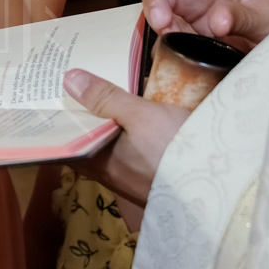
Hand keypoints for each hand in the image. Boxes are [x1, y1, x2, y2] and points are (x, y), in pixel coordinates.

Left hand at [61, 68, 189, 209]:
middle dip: (81, 117)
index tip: (48, 100)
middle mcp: (109, 172)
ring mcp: (131, 176)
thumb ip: (106, 98)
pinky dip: (126, 130)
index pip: (62, 144)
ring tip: (102, 91)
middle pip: (85, 142)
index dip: (55, 124)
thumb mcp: (140, 116)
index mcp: (96, 162)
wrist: (220, 189)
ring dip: (105, 123)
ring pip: (108, 145)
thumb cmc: (174, 153)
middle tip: (74, 85)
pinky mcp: (151, 174)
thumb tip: (69, 79)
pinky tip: (134, 113)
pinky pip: (129, 149)